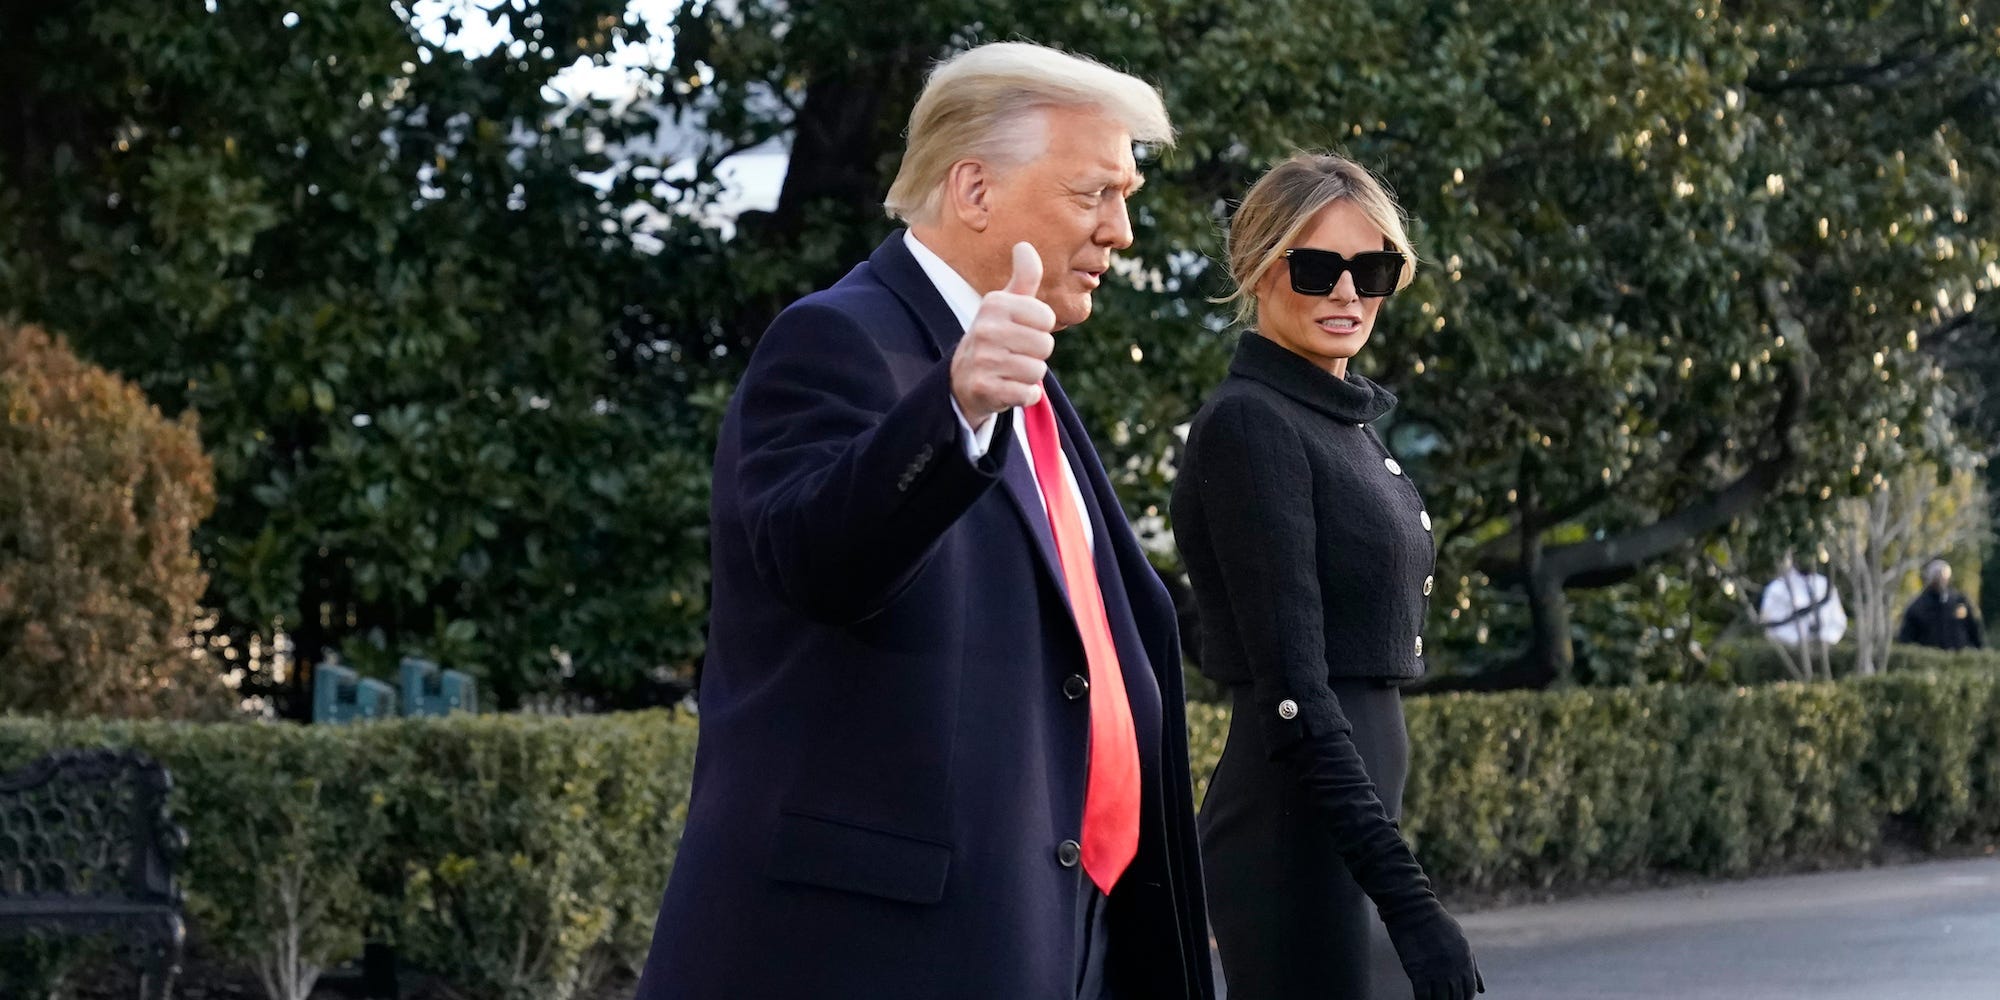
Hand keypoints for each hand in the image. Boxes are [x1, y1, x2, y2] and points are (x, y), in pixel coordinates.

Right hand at [950, 241, 1055, 428]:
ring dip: (1029, 375)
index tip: (1021, 330)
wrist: (963, 378)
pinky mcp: (983, 388)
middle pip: (1045, 345)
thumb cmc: (996, 336)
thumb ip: (1024, 277)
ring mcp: (982, 359)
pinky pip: (1027, 393)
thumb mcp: (1007, 304)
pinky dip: (1024, 395)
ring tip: (1010, 370)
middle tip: (1015, 354)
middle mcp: (985, 329)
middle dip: (1036, 354)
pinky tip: (1008, 388)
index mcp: (994, 304)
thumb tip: (1024, 244)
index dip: (1040, 328)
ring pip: (1037, 371)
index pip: (1046, 318)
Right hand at [1384, 904, 1483, 999]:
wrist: (1414, 909)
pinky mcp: (1417, 971)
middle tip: (1444, 998)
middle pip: (1455, 998)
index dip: (1464, 998)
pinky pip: (1423, 996)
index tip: (1456, 998)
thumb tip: (1482, 990)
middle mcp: (1453, 969)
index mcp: (1465, 961)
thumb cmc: (1438, 924)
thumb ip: (1473, 966)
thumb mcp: (1462, 942)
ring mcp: (1435, 971)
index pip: (1469, 991)